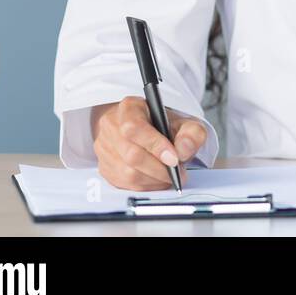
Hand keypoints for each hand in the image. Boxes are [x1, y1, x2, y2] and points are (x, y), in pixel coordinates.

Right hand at [91, 96, 208, 190]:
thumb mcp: (184, 122)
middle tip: (178, 172)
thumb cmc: (163, 125)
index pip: (134, 128)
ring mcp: (104, 148)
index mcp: (129, 108)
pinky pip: (125, 185)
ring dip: (154, 180)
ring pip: (128, 174)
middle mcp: (111, 126)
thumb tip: (183, 151)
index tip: (174, 159)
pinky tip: (157, 179)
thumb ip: (191, 133)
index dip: (155, 146)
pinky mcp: (104, 168)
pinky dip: (146, 186)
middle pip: (132, 155)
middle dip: (160, 169)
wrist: (148, 128)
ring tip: (170, 175)